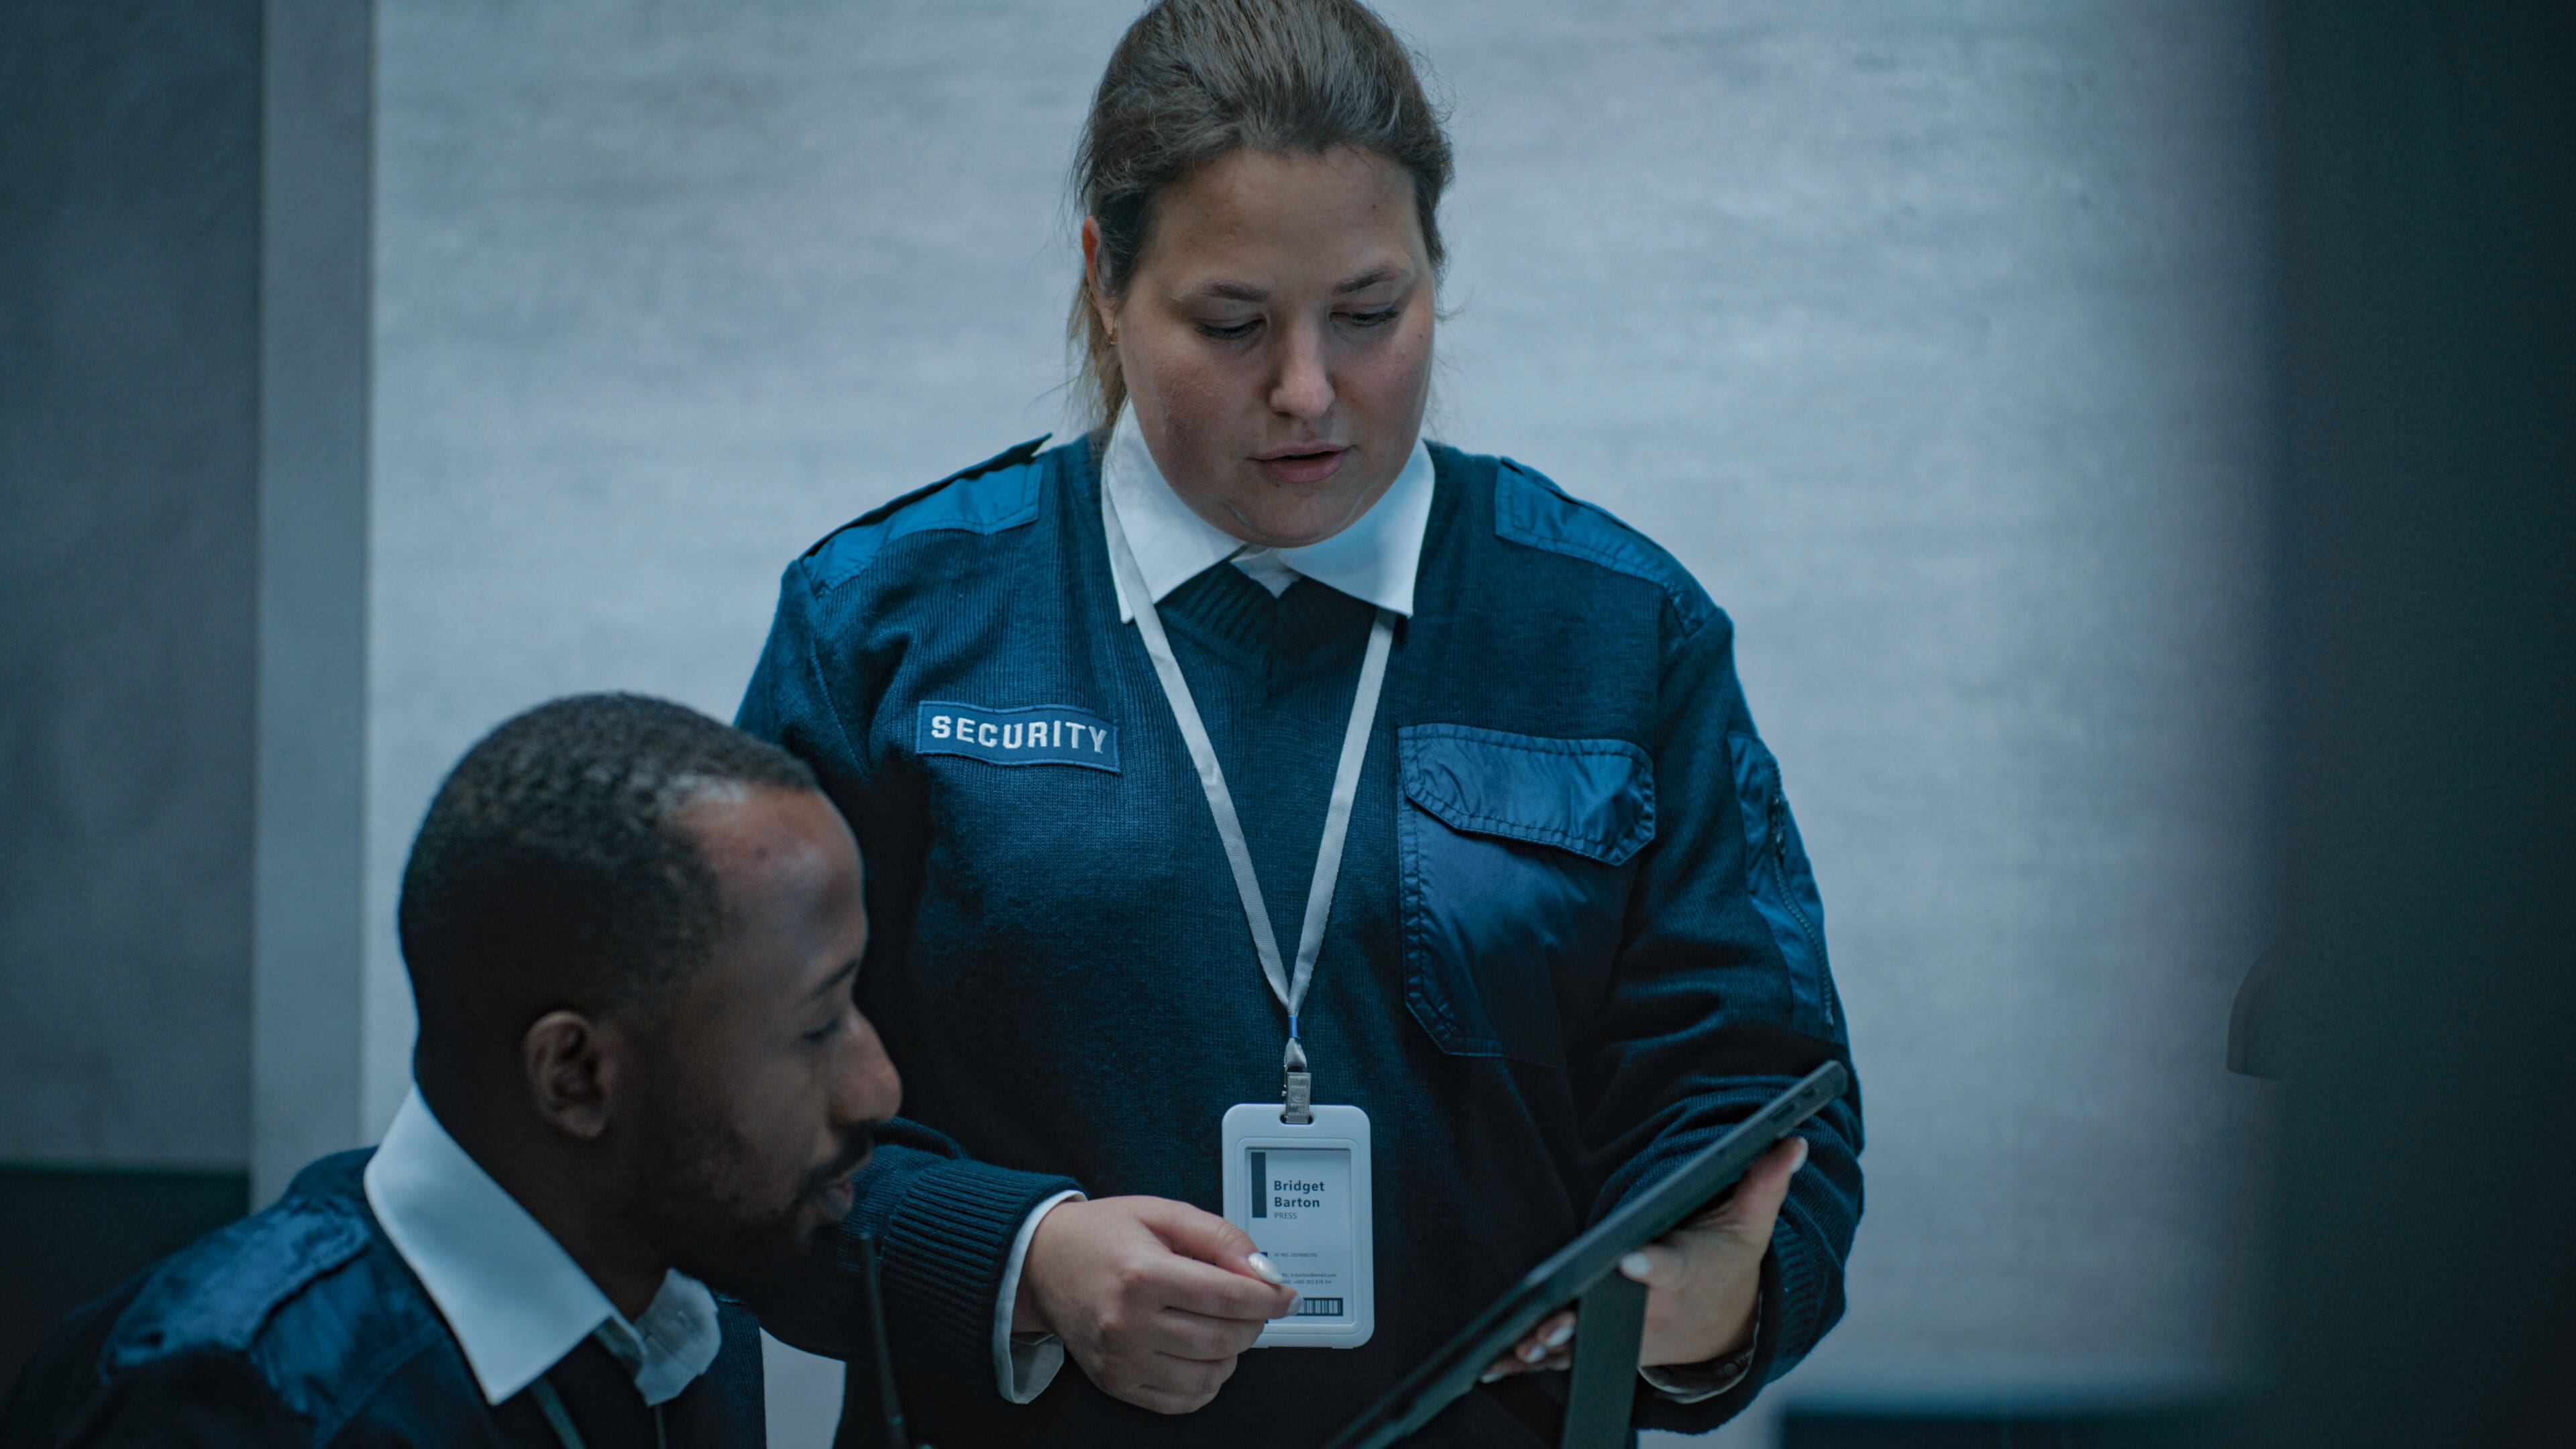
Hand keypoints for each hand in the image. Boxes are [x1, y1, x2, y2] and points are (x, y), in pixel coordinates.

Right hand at [1014, 1196, 1298, 1413]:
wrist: (1041, 1263)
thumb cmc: (1101, 1235)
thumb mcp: (1161, 1213)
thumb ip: (1218, 1236)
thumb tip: (1262, 1269)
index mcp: (1142, 1275)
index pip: (1227, 1298)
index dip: (1269, 1298)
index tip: (1286, 1295)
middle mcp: (1129, 1323)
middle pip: (1223, 1339)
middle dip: (1254, 1323)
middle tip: (1254, 1304)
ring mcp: (1121, 1359)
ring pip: (1209, 1375)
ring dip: (1233, 1353)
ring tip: (1223, 1325)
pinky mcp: (1116, 1383)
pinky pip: (1182, 1400)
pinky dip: (1207, 1381)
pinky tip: (1203, 1353)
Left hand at [1483, 1134, 1806, 1381]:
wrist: (1727, 1323)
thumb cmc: (1728, 1259)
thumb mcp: (1751, 1221)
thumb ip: (1764, 1181)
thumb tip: (1792, 1140)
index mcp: (1684, 1270)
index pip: (1669, 1268)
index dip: (1651, 1267)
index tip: (1631, 1262)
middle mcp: (1655, 1310)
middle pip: (1616, 1314)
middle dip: (1585, 1317)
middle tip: (1553, 1318)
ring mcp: (1630, 1335)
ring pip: (1587, 1343)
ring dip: (1554, 1346)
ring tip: (1523, 1343)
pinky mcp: (1607, 1347)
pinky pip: (1567, 1358)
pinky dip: (1535, 1362)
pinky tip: (1499, 1361)